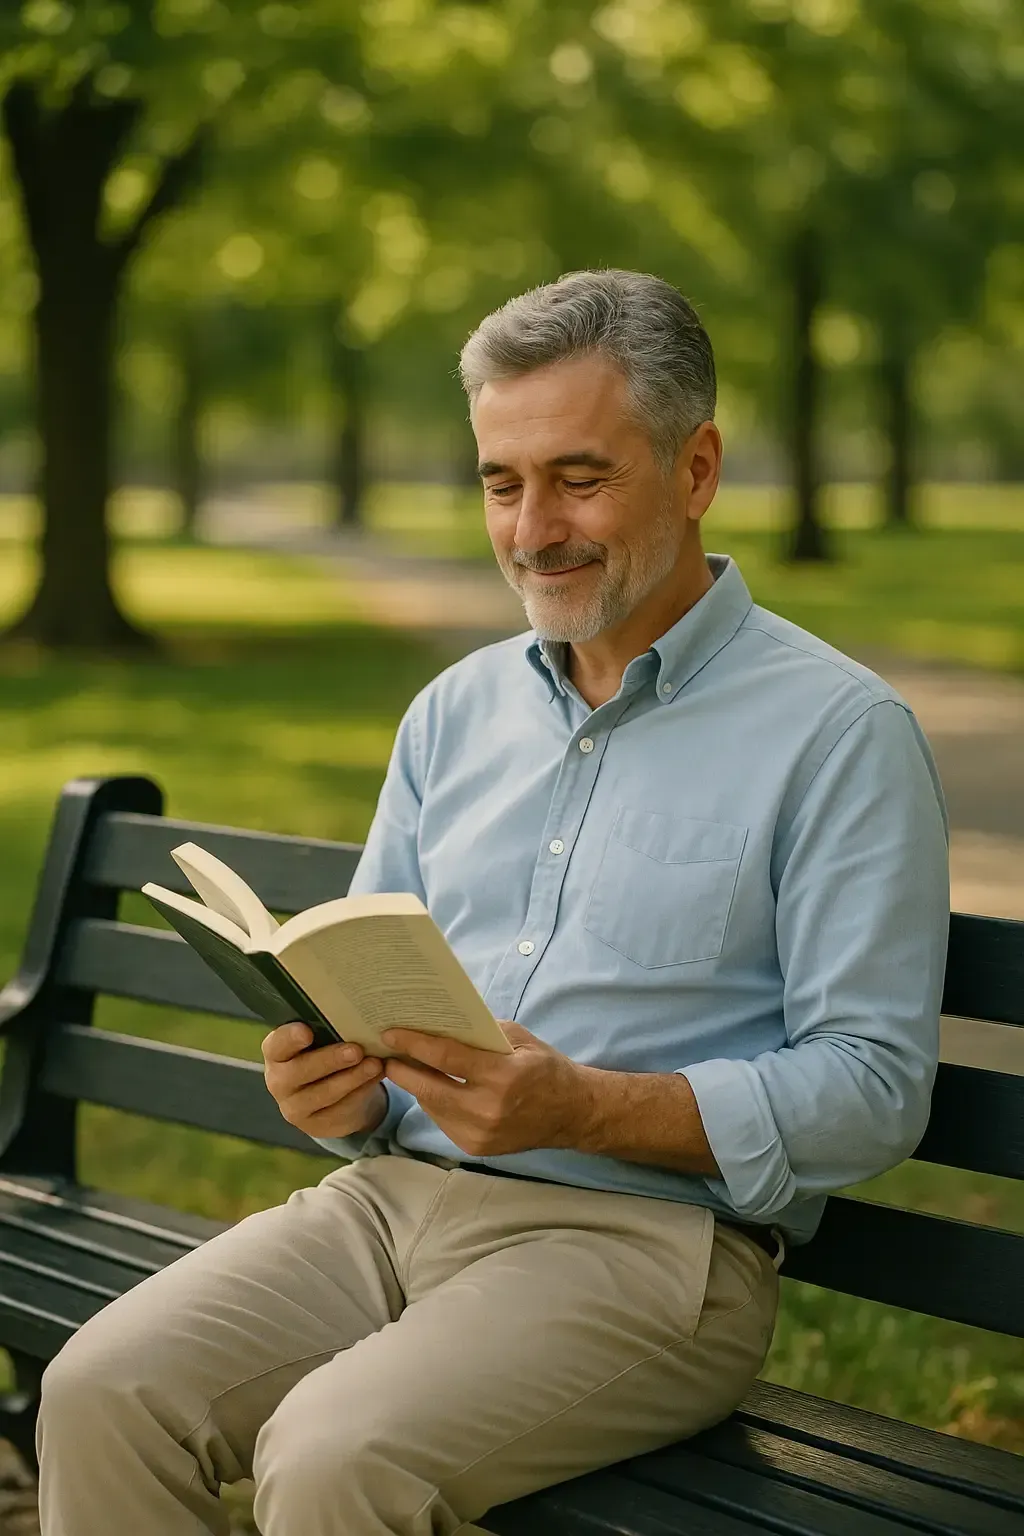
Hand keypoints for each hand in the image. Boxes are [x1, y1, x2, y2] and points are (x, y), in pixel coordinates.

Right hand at [262, 1023, 386, 1140]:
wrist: (331, 1096)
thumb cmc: (324, 1055)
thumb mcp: (321, 1041)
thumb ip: (326, 1029)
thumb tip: (353, 1013)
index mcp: (276, 1053)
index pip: (276, 1045)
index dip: (289, 1038)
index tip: (307, 1031)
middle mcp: (278, 1081)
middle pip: (299, 1072)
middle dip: (329, 1060)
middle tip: (356, 1050)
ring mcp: (294, 1107)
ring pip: (322, 1094)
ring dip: (351, 1079)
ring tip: (375, 1064)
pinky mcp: (315, 1126)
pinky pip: (339, 1110)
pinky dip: (361, 1093)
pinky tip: (376, 1078)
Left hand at [381, 1021, 590, 1157]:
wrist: (571, 1113)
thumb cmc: (545, 1068)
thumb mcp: (518, 1039)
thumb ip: (480, 1032)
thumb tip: (439, 1022)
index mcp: (501, 1075)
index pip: (446, 1057)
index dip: (413, 1044)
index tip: (389, 1034)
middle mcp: (488, 1109)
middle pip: (429, 1088)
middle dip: (402, 1070)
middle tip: (383, 1054)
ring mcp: (480, 1133)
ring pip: (432, 1106)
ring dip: (415, 1086)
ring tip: (402, 1067)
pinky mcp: (475, 1148)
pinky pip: (443, 1121)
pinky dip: (433, 1103)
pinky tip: (430, 1088)